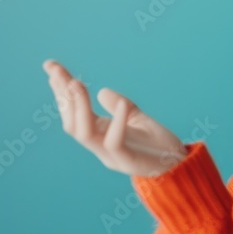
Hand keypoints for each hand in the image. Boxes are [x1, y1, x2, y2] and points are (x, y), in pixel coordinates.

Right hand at [44, 59, 187, 176]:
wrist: (181, 166)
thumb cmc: (158, 145)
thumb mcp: (138, 119)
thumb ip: (121, 106)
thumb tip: (103, 91)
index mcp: (100, 135)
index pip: (73, 113)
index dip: (61, 92)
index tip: (51, 66)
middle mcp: (100, 146)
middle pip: (71, 122)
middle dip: (63, 96)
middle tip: (57, 71)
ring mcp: (112, 155)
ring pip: (84, 133)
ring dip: (78, 108)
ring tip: (77, 83)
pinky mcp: (129, 161)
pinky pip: (115, 143)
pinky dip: (116, 122)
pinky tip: (121, 103)